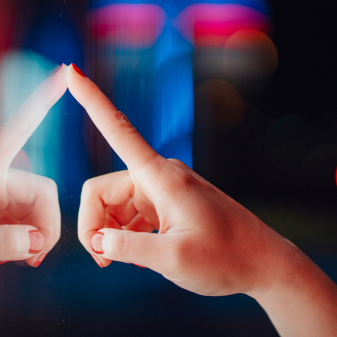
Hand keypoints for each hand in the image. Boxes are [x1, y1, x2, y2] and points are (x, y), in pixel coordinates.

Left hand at [0, 65, 66, 289]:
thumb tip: (37, 240)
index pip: (14, 131)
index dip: (40, 103)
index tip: (64, 72)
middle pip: (40, 190)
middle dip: (46, 224)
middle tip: (35, 260)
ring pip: (33, 205)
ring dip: (34, 233)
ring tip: (21, 262)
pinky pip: (20, 214)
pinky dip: (22, 235)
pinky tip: (5, 257)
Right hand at [68, 64, 294, 296]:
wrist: (264, 266)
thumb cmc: (226, 259)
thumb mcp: (171, 260)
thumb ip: (126, 248)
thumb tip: (98, 241)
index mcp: (160, 177)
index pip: (116, 129)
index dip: (91, 100)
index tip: (71, 70)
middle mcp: (159, 175)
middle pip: (101, 190)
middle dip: (94, 224)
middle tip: (104, 261)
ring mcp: (163, 190)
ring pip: (113, 206)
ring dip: (111, 234)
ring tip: (128, 262)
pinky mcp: (168, 204)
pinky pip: (130, 214)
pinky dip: (126, 235)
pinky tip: (143, 256)